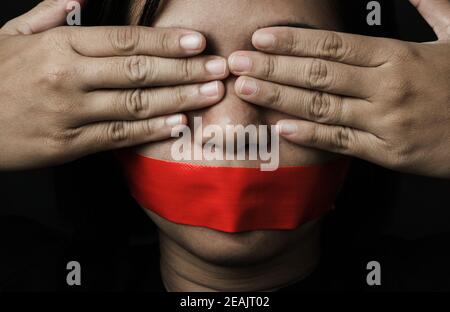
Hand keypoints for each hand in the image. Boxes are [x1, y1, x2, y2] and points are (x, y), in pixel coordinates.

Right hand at [0, 0, 226, 170]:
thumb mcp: (14, 35)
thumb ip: (52, 12)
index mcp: (58, 44)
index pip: (124, 40)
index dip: (164, 42)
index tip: (197, 42)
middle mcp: (68, 77)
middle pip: (138, 71)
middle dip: (184, 70)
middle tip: (218, 69)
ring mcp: (70, 113)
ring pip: (134, 104)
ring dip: (177, 99)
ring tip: (209, 95)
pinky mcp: (69, 145)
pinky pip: (118, 137)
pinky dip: (150, 131)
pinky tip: (177, 124)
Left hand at [229, 0, 449, 177]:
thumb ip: (429, 7)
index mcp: (399, 56)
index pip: (334, 45)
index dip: (294, 41)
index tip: (262, 37)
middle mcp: (386, 87)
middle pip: (319, 73)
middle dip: (274, 66)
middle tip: (237, 62)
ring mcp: (385, 121)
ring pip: (323, 106)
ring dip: (280, 96)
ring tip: (247, 88)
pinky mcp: (387, 152)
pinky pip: (341, 142)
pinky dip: (310, 135)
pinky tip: (281, 127)